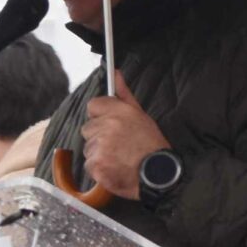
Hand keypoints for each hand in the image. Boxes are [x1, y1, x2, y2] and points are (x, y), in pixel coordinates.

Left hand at [81, 71, 170, 196]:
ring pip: (88, 147)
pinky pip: (89, 165)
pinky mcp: (97, 165)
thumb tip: (115, 73)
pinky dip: (99, 169)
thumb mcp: (141, 115)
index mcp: (119, 112)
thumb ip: (124, 94)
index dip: (100, 116)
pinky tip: (114, 168)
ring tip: (118, 157)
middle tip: (117, 144)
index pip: (93, 105)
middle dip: (98, 136)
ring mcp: (100, 147)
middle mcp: (108, 127)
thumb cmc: (151, 145)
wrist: (159, 174)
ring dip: (99, 153)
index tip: (109, 125)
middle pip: (88, 128)